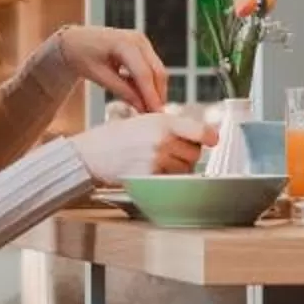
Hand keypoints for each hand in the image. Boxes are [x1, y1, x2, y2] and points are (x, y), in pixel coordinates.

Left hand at [46, 25, 170, 112]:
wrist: (75, 40)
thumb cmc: (81, 56)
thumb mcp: (98, 76)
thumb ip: (122, 91)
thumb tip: (142, 107)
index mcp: (123, 43)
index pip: (143, 74)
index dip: (151, 96)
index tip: (156, 114)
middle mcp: (138, 40)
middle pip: (157, 71)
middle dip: (158, 95)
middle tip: (154, 116)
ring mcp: (142, 42)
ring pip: (158, 71)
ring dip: (155, 90)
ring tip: (146, 109)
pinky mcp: (143, 47)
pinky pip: (152, 68)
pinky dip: (149, 83)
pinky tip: (140, 96)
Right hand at [74, 107, 212, 183]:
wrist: (92, 153)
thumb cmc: (118, 137)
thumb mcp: (145, 121)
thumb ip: (173, 126)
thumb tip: (204, 135)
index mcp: (163, 122)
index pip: (202, 132)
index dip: (210, 138)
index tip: (212, 141)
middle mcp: (162, 140)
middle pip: (195, 154)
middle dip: (187, 154)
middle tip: (170, 152)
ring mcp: (156, 160)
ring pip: (185, 170)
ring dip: (177, 169)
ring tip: (157, 161)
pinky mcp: (149, 177)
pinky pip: (171, 182)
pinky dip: (166, 179)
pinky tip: (151, 171)